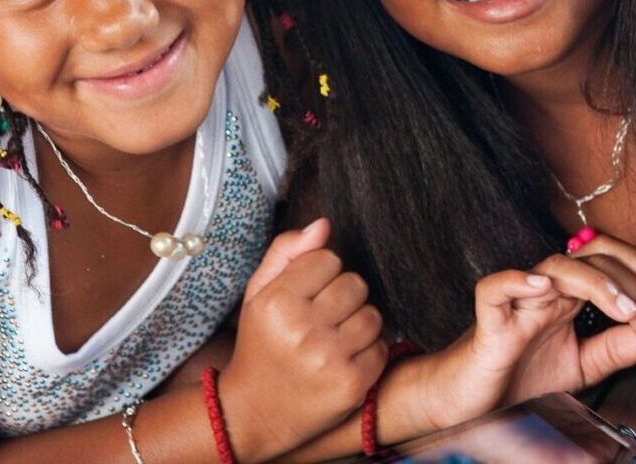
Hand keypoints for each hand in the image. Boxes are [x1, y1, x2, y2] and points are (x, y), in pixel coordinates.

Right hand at [223, 219, 388, 461]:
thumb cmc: (259, 344)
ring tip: (334, 337)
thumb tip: (324, 224)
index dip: (321, 274)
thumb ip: (286, 252)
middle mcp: (303, 329)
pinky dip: (368, 351)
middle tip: (323, 316)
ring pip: (372, 314)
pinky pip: (381, 347)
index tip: (308, 293)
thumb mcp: (258, 294)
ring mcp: (330, 358)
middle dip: (343, 296)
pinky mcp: (352, 384)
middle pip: (355, 283)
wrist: (255, 411)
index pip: (328, 259)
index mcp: (277, 301)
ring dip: (358, 322)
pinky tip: (344, 359)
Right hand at [407, 242, 635, 432]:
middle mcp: (544, 291)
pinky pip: (495, 288)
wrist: (476, 403)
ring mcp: (517, 302)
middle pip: (588, 256)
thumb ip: (614, 350)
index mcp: (567, 297)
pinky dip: (517, 281)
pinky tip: (542, 286)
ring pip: (553, 267)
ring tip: (623, 308)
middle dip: (629, 275)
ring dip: (596, 282)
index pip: (607, 261)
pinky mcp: (488, 320)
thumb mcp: (582, 366)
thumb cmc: (521, 377)